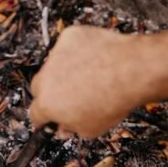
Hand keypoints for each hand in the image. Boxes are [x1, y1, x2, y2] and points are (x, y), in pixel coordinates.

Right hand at [29, 26, 148, 138]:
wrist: (132, 71)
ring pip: (55, 65)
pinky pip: (69, 46)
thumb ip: (71, 129)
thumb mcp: (91, 129)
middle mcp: (46, 78)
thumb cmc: (114, 100)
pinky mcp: (69, 37)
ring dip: (65, 71)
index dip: (45, 118)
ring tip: (92, 77)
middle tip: (73, 97)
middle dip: (53, 93)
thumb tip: (66, 128)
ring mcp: (57, 54)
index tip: (52, 117)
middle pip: (41, 88)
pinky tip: (95, 60)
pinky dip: (78, 52)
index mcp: (48, 104)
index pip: (35, 115)